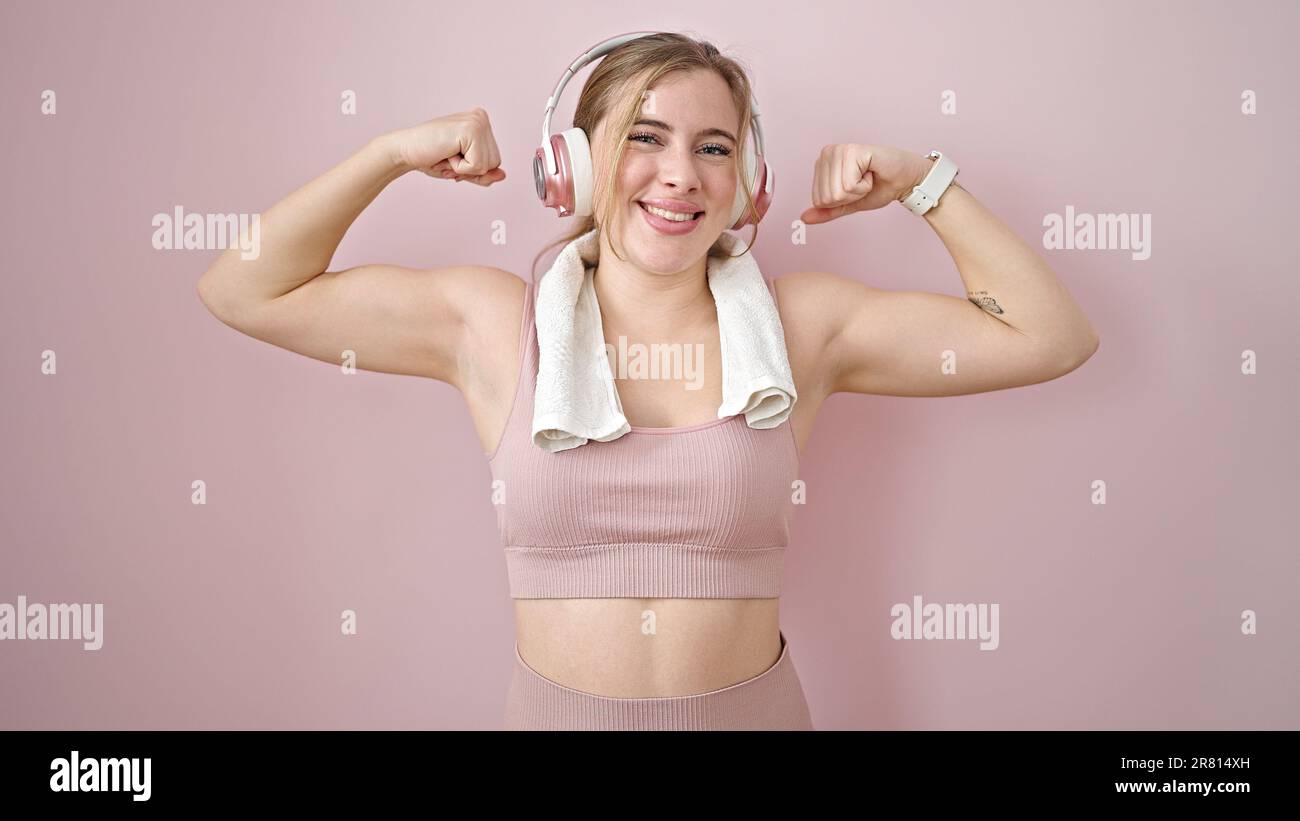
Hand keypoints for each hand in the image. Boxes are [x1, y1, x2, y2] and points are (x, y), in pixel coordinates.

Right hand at [386, 107, 506, 185]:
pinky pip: (477, 165)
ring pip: (488, 165)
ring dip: (464, 169)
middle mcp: (481, 118)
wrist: (405, 151)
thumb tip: (503, 176)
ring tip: (447, 154)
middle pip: (495, 163)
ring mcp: (477, 122)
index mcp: (481, 122)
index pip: (494, 161)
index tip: (453, 156)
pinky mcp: (471, 130)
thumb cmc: (431, 158)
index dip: (473, 169)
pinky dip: (460, 167)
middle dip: (470, 169)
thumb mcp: (464, 171)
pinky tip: (446, 153)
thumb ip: (485, 174)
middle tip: (448, 156)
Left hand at [799, 144, 930, 223]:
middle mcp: (827, 153)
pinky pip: (848, 185)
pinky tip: (871, 172)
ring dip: (857, 191)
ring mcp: (838, 150)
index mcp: (822, 164)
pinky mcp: (852, 151)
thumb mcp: (848, 203)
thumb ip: (827, 210)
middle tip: (863, 182)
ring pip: (837, 192)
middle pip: (827, 197)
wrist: (904, 180)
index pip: (818, 200)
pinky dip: (864, 185)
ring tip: (867, 176)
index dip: (841, 201)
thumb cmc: (878, 187)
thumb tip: (804, 218)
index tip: (856, 187)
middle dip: (849, 196)